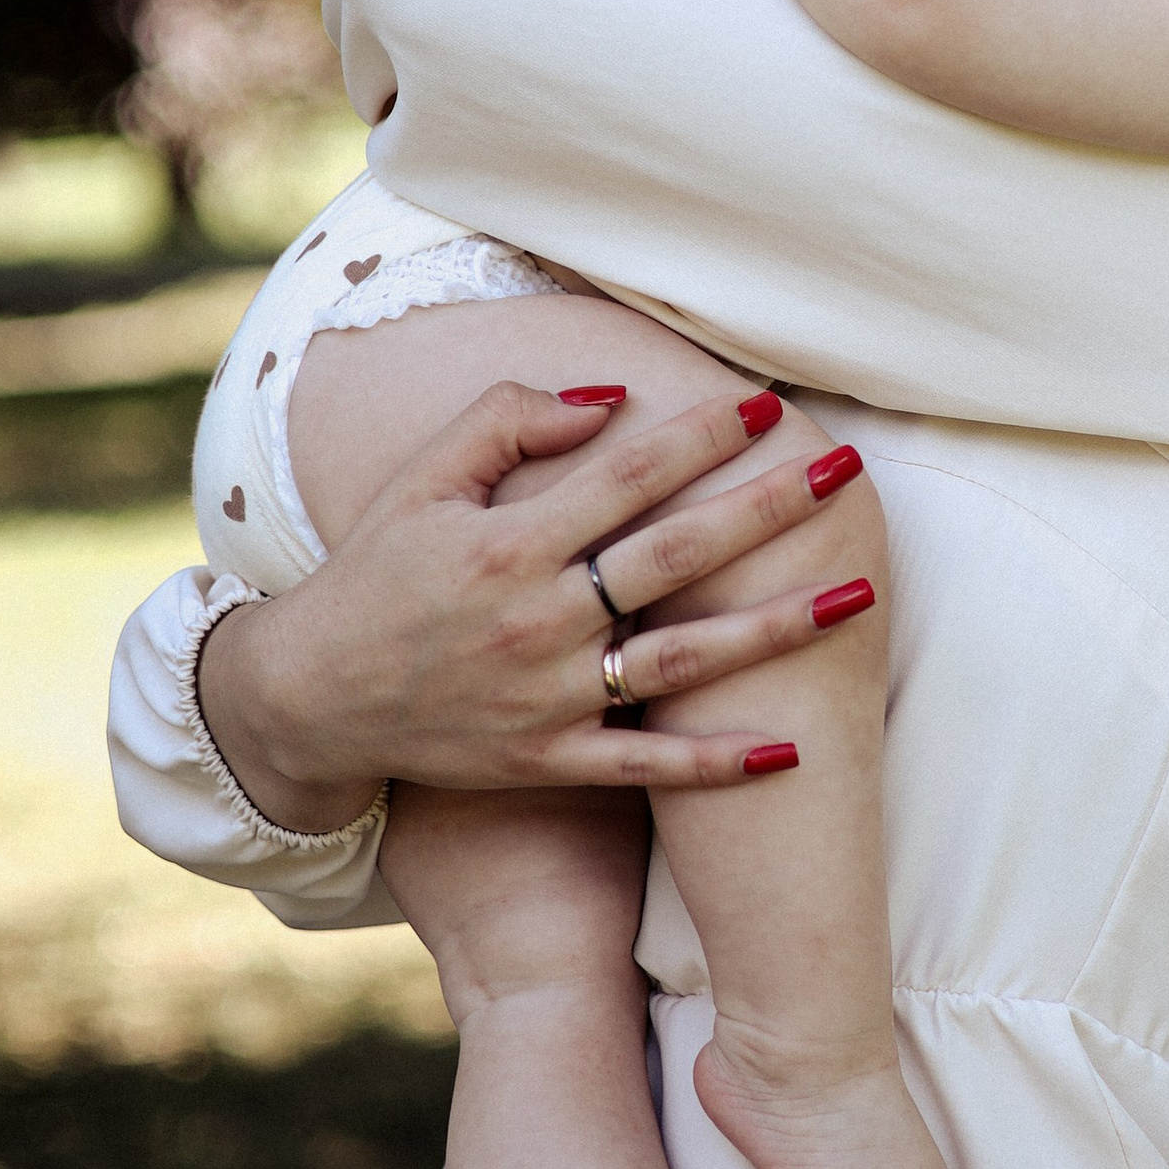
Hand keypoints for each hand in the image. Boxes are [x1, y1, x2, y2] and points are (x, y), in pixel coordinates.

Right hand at [196, 380, 862, 828]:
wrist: (311, 697)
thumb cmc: (376, 572)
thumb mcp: (420, 480)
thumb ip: (507, 424)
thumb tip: (608, 403)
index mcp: (508, 543)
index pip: (628, 476)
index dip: (702, 435)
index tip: (767, 404)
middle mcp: (537, 619)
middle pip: (677, 556)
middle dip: (768, 508)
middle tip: (845, 471)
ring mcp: (548, 696)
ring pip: (684, 661)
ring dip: (777, 628)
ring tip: (857, 592)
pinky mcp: (548, 760)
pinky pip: (647, 765)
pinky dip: (717, 763)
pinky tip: (792, 746)